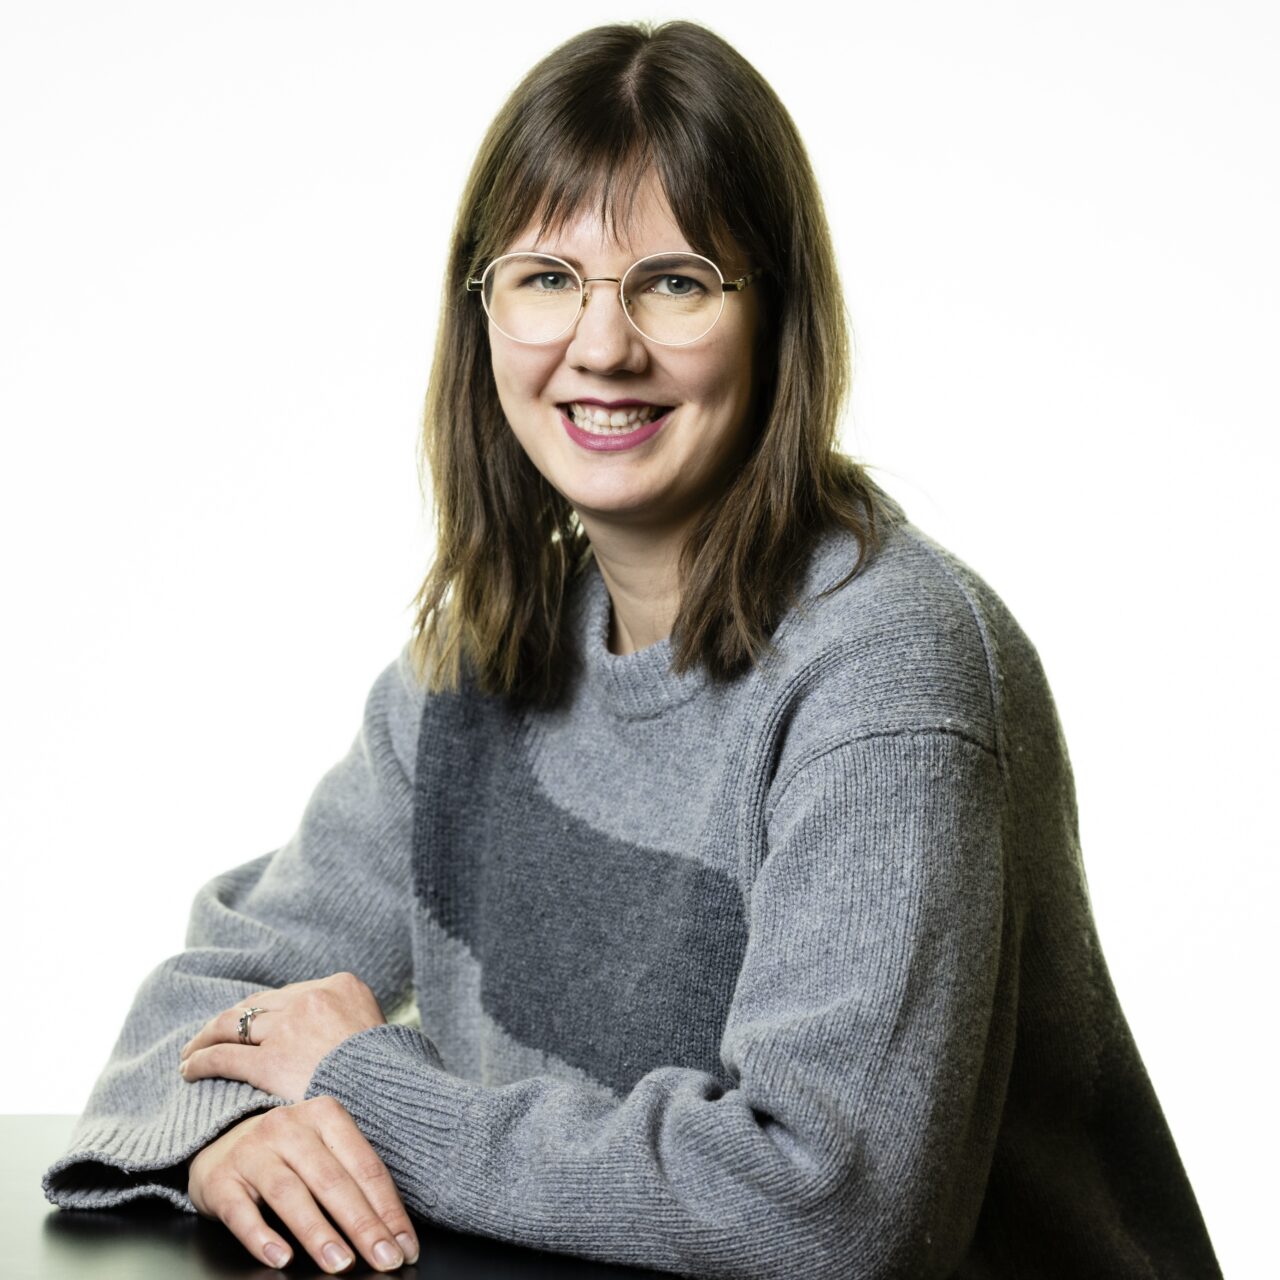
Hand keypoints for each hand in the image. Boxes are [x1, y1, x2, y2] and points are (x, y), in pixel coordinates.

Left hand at [179, 971, 386, 1101]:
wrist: (394, 1098)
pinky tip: (189, 1069)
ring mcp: (290, 1027)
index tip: (249, 1024)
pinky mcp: (271, 1061)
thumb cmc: (390, 1075)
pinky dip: (202, 1060)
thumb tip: (337, 1038)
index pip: (288, 994)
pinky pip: (225, 1056)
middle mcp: (313, 997)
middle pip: (258, 1004)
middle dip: (231, 1020)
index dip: (263, 1011)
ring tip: (192, 1052)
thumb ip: (351, 1026)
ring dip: (208, 1037)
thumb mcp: (377, 1033)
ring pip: (233, 1024)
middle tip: (209, 1035)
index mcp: (343, 984)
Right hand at [188, 1097, 419, 1273]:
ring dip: (319, 1233)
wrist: (221, 1140)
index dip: (388, 1209)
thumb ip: (353, 1180)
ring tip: (341, 1264)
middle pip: (332, 1181)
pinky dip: (262, 1237)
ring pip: (290, 1195)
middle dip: (363, 1225)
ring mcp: (253, 1151)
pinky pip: (241, 1212)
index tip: (405, 1246)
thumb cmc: (288, 1152)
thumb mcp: (323, 1149)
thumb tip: (393, 1232)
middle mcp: (289, 1127)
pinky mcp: (221, 1180)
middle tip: (384, 1259)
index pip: (365, 1166)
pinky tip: (281, 1257)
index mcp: (325, 1115)